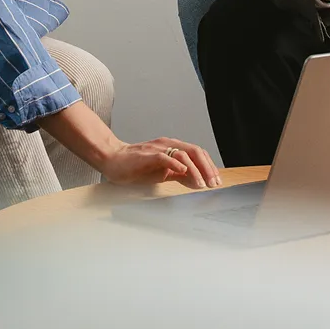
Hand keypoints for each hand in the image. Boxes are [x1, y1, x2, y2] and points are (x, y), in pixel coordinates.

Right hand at [100, 138, 221, 189]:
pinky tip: (183, 172)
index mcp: (173, 148)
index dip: (209, 166)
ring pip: (183, 154)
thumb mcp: (163, 172)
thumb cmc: (137, 166)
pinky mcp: (147, 155)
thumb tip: (197, 181)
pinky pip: (164, 157)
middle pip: (195, 151)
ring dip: (195, 170)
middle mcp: (168, 145)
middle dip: (207, 168)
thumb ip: (179, 174)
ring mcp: (158, 149)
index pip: (198, 153)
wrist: (114, 160)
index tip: (216, 181)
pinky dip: (175, 164)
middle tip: (213, 183)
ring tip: (201, 184)